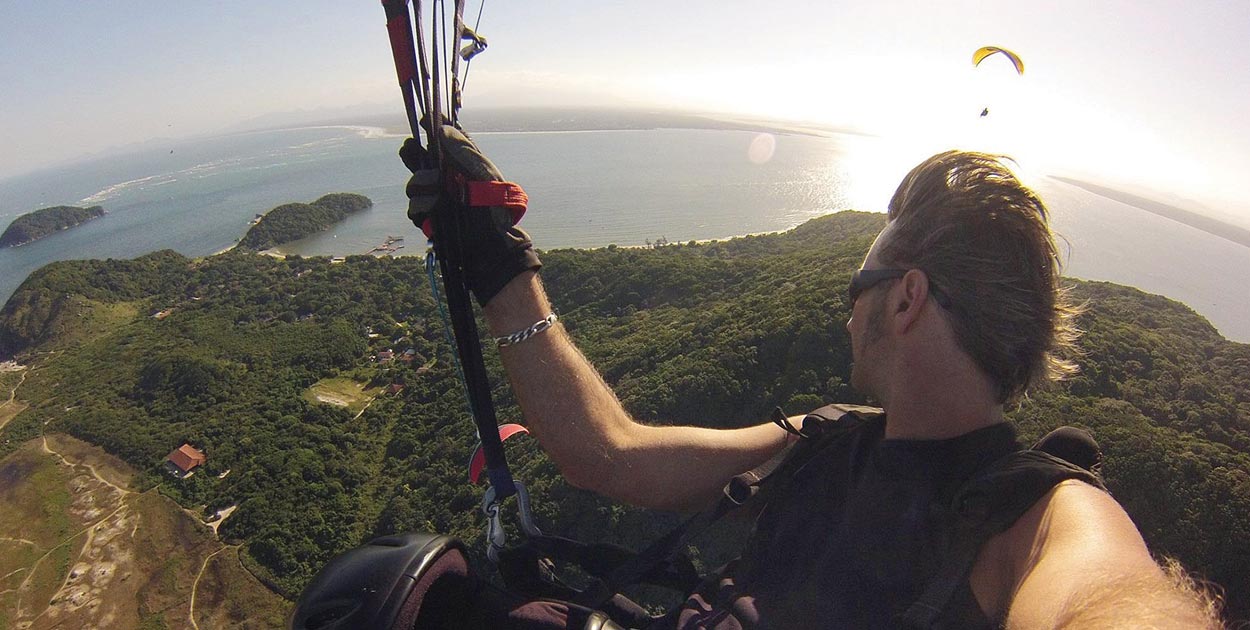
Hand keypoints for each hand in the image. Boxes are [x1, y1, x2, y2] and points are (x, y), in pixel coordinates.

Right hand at [401, 125, 541, 305]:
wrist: (492, 243)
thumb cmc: (495, 208)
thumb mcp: (483, 174)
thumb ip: (463, 151)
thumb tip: (441, 129)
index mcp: (461, 166)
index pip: (442, 142)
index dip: (431, 129)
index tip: (423, 121)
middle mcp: (446, 180)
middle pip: (420, 159)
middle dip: (412, 152)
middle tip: (410, 147)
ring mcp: (435, 199)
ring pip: (413, 183)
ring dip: (421, 182)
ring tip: (438, 189)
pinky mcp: (428, 218)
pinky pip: (413, 206)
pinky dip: (422, 204)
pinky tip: (435, 205)